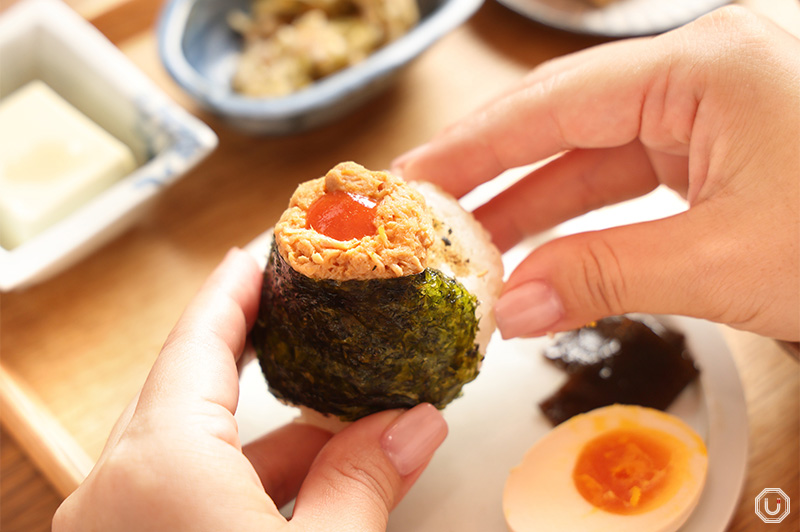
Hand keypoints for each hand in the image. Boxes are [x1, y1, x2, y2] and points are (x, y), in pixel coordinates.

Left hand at [53, 248, 446, 531]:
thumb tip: (415, 420)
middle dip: (264, 354)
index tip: (265, 251)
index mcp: (156, 464)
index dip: (236, 287)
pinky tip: (318, 484)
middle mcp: (118, 486)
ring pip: (199, 449)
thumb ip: (363, 480)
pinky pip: (191, 495)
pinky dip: (252, 483)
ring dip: (275, 434)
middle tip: (315, 318)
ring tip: (349, 415)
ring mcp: (119, 527)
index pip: (199, 338)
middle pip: (195, 386)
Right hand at [393, 6, 798, 340]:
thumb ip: (608, 276)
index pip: (553, 103)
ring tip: (478, 255)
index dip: (473, 146)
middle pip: (567, 123)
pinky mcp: (729, 149)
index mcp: (705, 66)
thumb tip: (515, 307)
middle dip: (496, 178)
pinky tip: (549, 256)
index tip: (414, 180)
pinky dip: (592, 222)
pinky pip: (638, 180)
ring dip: (539, 209)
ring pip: (600, 157)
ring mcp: (717, 110)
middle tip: (431, 219)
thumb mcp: (730, 261)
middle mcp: (705, 72)